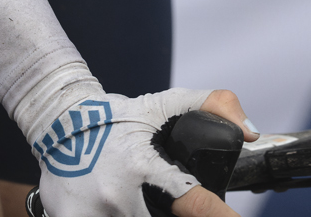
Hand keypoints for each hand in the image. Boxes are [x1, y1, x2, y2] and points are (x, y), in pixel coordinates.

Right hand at [35, 86, 256, 216]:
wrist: (60, 123)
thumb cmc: (117, 116)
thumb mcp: (164, 104)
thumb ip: (212, 106)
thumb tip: (250, 131)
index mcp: (142, 166)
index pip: (191, 202)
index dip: (217, 215)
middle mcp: (117, 196)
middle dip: (164, 208)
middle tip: (153, 188)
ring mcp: (91, 215)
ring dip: (139, 210)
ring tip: (129, 189)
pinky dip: (113, 215)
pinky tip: (110, 202)